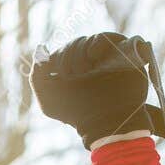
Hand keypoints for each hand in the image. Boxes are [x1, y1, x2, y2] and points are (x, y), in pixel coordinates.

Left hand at [28, 32, 152, 150]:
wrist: (103, 126)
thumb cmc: (78, 116)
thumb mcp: (49, 102)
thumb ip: (37, 76)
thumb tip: (40, 48)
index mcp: (78, 68)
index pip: (67, 49)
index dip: (60, 56)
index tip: (60, 73)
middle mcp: (95, 61)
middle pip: (80, 43)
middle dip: (71, 55)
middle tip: (71, 74)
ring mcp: (111, 58)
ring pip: (95, 39)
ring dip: (83, 50)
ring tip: (81, 70)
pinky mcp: (127, 58)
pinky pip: (115, 39)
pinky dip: (101, 42)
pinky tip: (93, 55)